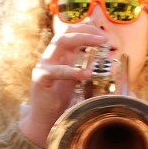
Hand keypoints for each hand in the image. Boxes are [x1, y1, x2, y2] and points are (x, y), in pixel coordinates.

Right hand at [18, 23, 106, 146]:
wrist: (45, 120)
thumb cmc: (63, 100)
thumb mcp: (78, 79)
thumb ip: (86, 66)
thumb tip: (107, 59)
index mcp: (60, 55)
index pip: (71, 31)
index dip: (87, 28)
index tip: (104, 35)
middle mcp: (51, 56)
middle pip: (66, 32)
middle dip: (86, 31)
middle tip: (104, 38)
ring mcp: (44, 65)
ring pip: (60, 43)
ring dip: (82, 40)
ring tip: (100, 44)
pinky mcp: (40, 79)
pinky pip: (55, 71)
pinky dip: (72, 71)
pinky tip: (86, 75)